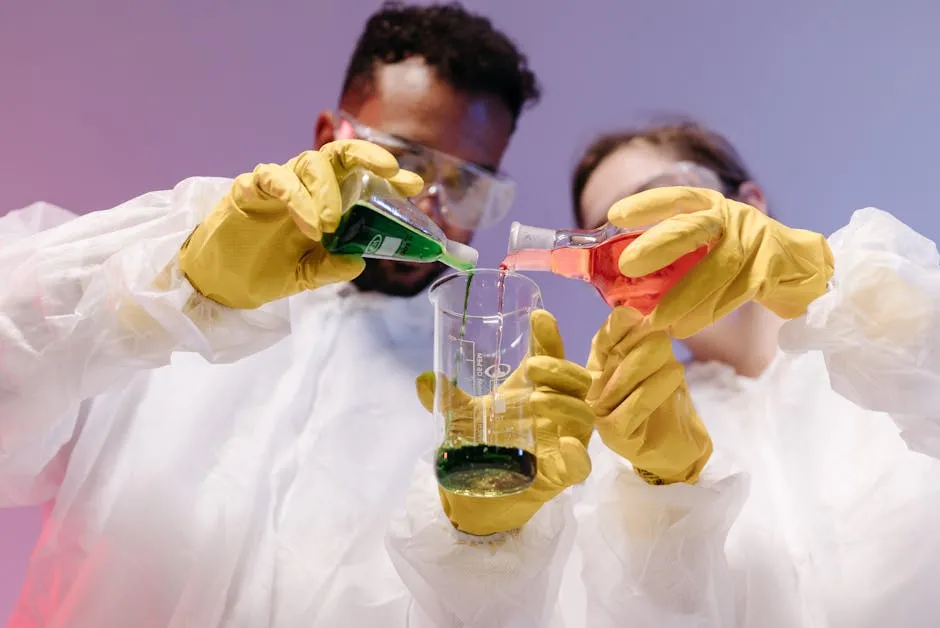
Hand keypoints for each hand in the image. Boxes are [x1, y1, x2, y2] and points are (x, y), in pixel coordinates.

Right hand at [179, 139, 423, 308]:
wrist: (221, 284)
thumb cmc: (266, 270)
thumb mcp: (308, 275)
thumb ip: (334, 267)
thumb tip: (360, 261)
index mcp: (324, 201)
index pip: (360, 178)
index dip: (388, 177)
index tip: (416, 184)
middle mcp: (304, 186)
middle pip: (338, 155)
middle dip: (367, 156)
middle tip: (390, 172)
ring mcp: (277, 184)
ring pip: (308, 163)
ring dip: (326, 190)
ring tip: (331, 225)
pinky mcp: (248, 189)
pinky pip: (273, 178)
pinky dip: (295, 197)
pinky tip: (307, 224)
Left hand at [416, 310, 593, 535]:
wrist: (489, 490)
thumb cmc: (487, 441)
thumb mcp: (463, 416)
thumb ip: (446, 399)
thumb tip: (422, 380)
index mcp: (537, 387)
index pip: (550, 353)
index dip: (548, 335)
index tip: (538, 316)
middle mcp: (558, 407)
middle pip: (575, 379)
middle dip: (560, 368)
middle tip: (534, 367)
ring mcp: (566, 438)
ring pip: (581, 414)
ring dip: (563, 404)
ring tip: (537, 402)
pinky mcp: (566, 471)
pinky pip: (582, 462)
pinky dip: (578, 454)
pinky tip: (568, 446)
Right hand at [587, 307, 711, 483]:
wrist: (680, 445)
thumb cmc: (666, 399)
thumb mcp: (658, 362)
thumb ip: (644, 339)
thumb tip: (635, 313)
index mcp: (599, 364)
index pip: (603, 338)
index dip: (620, 324)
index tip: (639, 316)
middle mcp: (592, 386)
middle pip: (617, 352)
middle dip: (645, 343)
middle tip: (665, 343)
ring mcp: (599, 411)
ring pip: (625, 376)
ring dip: (654, 364)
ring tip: (674, 368)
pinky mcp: (613, 433)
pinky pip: (636, 403)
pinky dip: (657, 387)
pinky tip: (673, 377)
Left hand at [608, 186, 833, 337]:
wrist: (801, 271)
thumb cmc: (740, 261)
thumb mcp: (709, 245)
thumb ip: (675, 252)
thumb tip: (618, 272)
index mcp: (712, 208)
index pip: (678, 198)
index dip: (647, 204)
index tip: (615, 215)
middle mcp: (733, 218)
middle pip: (694, 227)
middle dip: (659, 244)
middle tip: (627, 264)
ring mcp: (755, 242)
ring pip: (714, 270)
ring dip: (681, 298)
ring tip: (654, 321)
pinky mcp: (771, 270)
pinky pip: (733, 294)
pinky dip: (705, 313)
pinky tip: (683, 328)